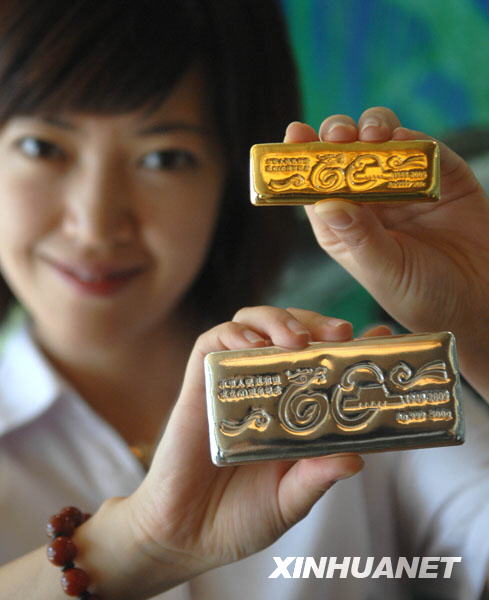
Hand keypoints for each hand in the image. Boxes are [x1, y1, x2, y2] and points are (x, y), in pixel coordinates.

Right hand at [126, 307, 372, 585]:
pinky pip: (211, 343)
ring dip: (276, 319)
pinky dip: (234, 333)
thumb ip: (316, 478)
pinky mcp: (199, 385)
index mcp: (292, 411)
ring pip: (251, 324)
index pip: (323, 362)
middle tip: (338, 332)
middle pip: (289, 331)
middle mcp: (264, 389)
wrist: (185, 536)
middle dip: (315, 322)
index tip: (379, 334)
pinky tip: (252, 344)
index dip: (350, 345)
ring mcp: (231, 384)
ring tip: (296, 339)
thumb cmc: (239, 518)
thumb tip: (355, 458)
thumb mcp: (290, 501)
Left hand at [284, 108, 488, 393]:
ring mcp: (403, 186)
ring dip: (370, 130)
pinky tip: (402, 140)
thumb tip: (324, 202)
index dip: (303, 160)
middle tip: (337, 135)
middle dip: (335, 137)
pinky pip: (422, 147)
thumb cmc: (425, 297)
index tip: (294, 133)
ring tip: (370, 135)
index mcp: (345, 227)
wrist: (480, 302)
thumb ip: (359, 238)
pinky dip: (411, 138)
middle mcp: (369, 202)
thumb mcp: (386, 272)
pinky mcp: (440, 175)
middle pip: (343, 156)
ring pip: (379, 141)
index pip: (315, 187)